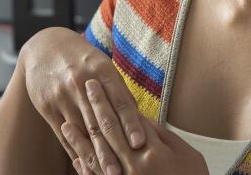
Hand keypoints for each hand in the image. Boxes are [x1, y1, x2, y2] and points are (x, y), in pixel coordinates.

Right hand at [20, 26, 146, 174]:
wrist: (45, 47)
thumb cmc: (83, 59)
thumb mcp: (102, 64)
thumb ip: (118, 90)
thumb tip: (139, 117)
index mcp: (101, 70)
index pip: (120, 100)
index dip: (131, 123)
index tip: (140, 143)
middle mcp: (81, 83)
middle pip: (100, 121)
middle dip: (113, 148)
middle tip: (125, 170)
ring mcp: (63, 97)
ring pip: (83, 131)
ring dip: (96, 156)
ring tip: (108, 173)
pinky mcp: (48, 108)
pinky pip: (64, 134)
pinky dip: (75, 152)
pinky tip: (85, 166)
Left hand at [62, 79, 208, 174]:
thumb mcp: (185, 154)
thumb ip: (161, 136)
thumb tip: (139, 118)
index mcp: (149, 154)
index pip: (122, 120)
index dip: (108, 101)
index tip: (97, 84)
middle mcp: (131, 168)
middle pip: (106, 133)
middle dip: (93, 110)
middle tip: (83, 90)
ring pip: (95, 158)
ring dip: (79, 140)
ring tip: (65, 124)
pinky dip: (84, 170)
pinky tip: (75, 158)